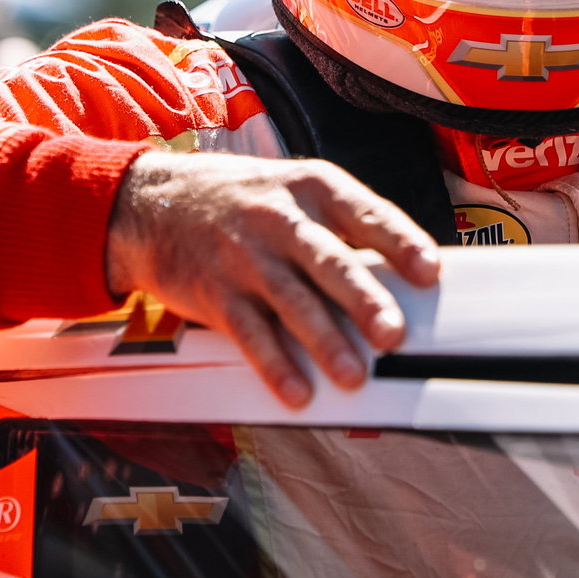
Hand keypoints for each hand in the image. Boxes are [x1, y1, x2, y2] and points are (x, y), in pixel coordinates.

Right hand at [105, 151, 440, 405]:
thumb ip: (340, 227)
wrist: (149, 202)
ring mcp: (245, 257)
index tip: (429, 272)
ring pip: (291, 301)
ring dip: (323, 341)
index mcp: (311, 187)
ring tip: (351, 375)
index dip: (400, 242)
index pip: (364, 213)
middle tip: (392, 334)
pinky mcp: (215, 292)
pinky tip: (295, 390)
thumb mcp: (291, 189)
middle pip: (328, 261)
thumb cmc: (238, 199)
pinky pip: (249, 333)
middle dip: (362, 299)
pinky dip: (274, 364)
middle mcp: (278, 218)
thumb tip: (400, 279)